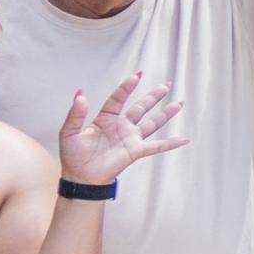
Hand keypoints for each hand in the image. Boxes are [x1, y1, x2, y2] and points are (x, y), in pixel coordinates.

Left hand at [56, 74, 188, 185]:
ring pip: (152, 123)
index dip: (127, 87)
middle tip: (166, 84)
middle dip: (153, 96)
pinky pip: (156, 146)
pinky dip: (171, 144)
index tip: (137, 76)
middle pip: (141, 107)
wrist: (81, 178)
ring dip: (166, 114)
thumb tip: (80, 94)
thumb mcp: (69, 132)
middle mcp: (121, 126)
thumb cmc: (73, 156)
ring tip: (179, 103)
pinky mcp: (136, 151)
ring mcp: (131, 138)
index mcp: (105, 119)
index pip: (118, 99)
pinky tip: (184, 140)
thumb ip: (75, 114)